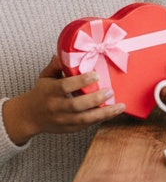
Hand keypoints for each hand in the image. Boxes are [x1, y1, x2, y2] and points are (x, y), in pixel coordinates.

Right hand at [2, 54, 125, 145]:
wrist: (30, 117)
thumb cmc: (41, 93)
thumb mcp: (45, 76)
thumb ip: (56, 65)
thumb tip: (65, 52)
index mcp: (50, 91)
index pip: (65, 86)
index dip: (81, 81)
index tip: (96, 74)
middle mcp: (56, 107)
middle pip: (76, 105)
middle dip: (95, 99)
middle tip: (110, 91)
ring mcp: (63, 120)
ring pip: (84, 119)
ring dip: (104, 113)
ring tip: (119, 106)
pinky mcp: (69, 129)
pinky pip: (86, 126)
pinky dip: (100, 119)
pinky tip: (112, 112)